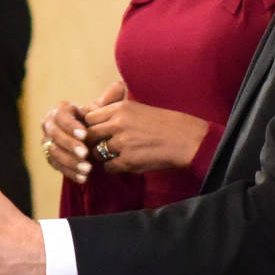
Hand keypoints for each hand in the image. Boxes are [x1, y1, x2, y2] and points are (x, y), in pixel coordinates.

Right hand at [39, 81, 127, 184]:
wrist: (87, 137)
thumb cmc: (93, 121)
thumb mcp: (100, 112)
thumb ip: (108, 100)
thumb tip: (120, 85)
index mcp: (59, 111)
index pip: (61, 117)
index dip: (71, 126)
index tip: (85, 134)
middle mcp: (49, 126)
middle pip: (55, 136)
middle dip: (70, 145)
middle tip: (86, 153)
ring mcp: (48, 142)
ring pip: (55, 153)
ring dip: (71, 161)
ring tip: (88, 168)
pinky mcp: (50, 157)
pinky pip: (58, 166)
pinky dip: (70, 172)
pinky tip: (83, 178)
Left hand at [83, 94, 209, 173]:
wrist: (184, 139)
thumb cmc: (163, 123)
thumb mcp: (138, 108)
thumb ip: (116, 112)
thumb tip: (93, 116)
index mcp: (120, 108)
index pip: (90, 117)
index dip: (92, 126)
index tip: (98, 131)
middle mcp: (118, 123)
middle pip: (89, 135)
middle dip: (94, 142)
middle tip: (102, 145)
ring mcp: (122, 143)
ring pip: (97, 152)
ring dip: (103, 155)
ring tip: (116, 154)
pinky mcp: (127, 160)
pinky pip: (108, 167)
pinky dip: (114, 167)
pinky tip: (124, 163)